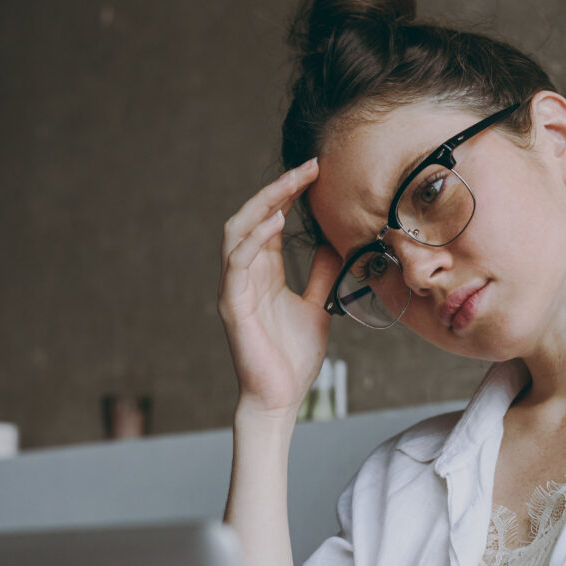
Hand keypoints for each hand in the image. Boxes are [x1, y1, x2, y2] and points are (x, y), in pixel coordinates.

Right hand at [217, 158, 343, 426]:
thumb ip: (319, 275)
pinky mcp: (233, 305)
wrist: (281, 398)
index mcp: (263, 272)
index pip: (270, 220)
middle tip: (308, 167)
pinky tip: (275, 222)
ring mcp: (235, 288)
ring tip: (291, 184)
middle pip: (252, 217)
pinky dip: (253, 239)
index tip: (317, 171)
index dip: (289, 194)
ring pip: (238, 231)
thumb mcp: (317, 306)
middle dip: (277, 189)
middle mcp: (245, 274)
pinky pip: (237, 263)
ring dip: (263, 204)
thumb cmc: (293, 357)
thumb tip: (332, 244)